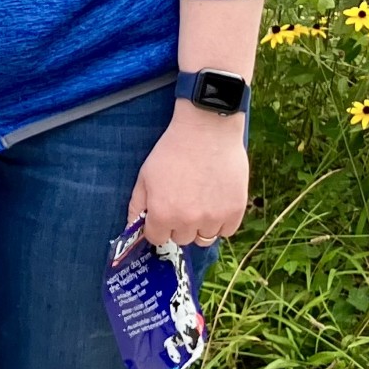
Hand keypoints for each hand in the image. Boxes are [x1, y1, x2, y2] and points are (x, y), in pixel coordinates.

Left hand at [128, 106, 249, 249]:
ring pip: (204, 238)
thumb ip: (137, 205)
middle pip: (181, 239)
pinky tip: (217, 203)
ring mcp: (213, 218)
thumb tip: (133, 226)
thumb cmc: (172, 150)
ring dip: (201, 225)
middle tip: (184, 202)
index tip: (163, 214)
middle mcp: (187, 222)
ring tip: (202, 201)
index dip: (158, 226)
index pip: (157, 239)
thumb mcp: (145, 175)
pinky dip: (222, 222)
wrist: (207, 129)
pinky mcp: (235, 211)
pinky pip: (227, 231)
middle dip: (179, 225)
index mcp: (162, 215)